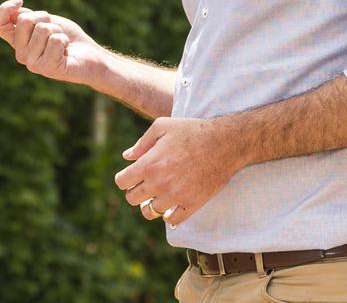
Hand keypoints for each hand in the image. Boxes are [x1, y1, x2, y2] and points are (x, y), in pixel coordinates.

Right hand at [0, 0, 100, 83]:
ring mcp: (33, 63)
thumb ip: (27, 17)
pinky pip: (55, 40)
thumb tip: (14, 8)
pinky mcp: (48, 68)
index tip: (20, 1)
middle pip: (25, 20)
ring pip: (43, 29)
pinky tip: (67, 51)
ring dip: (58, 31)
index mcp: (17, 42)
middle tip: (55, 31)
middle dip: (45, 18)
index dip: (5, 9)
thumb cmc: (68, 38)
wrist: (90, 56)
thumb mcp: (45, 22)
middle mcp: (21, 54)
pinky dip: (65, 40)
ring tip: (62, 43)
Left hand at [114, 117, 244, 226]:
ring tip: (157, 197)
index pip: (122, 182)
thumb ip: (142, 143)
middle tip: (144, 186)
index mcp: (149, 164)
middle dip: (135, 192)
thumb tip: (127, 156)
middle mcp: (159, 182)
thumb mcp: (162, 126)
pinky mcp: (192, 204)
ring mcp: (175, 195)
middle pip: (132, 199)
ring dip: (150, 205)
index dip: (124, 179)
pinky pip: (172, 220)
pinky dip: (169, 215)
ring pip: (150, 212)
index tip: (132, 176)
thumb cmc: (192, 130)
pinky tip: (171, 207)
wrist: (224, 142)